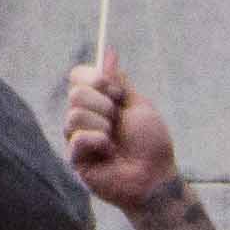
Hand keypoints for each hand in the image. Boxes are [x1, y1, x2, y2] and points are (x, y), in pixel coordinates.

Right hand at [60, 58, 176, 209]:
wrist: (155, 176)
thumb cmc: (151, 144)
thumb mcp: (138, 105)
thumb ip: (119, 82)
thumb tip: (109, 54)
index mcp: (97, 102)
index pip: (77, 77)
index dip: (93, 78)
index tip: (114, 91)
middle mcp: (84, 117)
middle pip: (75, 93)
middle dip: (103, 105)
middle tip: (117, 120)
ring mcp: (77, 138)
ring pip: (75, 114)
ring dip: (103, 126)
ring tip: (115, 141)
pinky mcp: (75, 158)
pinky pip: (78, 137)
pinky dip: (98, 142)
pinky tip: (108, 153)